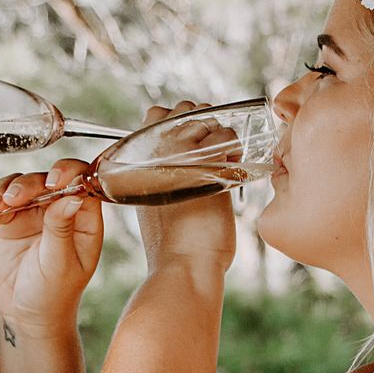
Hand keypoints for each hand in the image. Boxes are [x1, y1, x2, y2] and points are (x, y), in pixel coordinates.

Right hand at [0, 159, 103, 335]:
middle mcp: (61, 211)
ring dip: (6, 191)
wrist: (25, 315)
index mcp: (84, 221)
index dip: (70, 175)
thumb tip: (73, 195)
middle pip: (48, 179)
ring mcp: (35, 213)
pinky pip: (0, 202)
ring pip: (22, 184)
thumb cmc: (53, 294)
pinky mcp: (11, 220)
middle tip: (13, 199)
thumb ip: (61, 229)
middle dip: (29, 184)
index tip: (53, 182)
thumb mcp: (60, 263)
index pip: (83, 184)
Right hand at [136, 101, 236, 271]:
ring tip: (222, 160)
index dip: (175, 119)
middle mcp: (157, 148)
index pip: (156, 114)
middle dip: (201, 122)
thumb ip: (160, 172)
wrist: (182, 262)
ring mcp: (182, 153)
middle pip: (184, 109)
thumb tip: (179, 154)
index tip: (187, 140)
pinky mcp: (209, 162)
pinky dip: (235, 148)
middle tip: (209, 149)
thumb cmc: (170, 236)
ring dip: (220, 135)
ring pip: (209, 119)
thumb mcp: (153, 199)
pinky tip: (232, 166)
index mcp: (138, 157)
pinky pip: (228, 137)